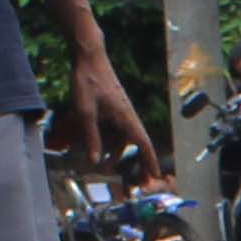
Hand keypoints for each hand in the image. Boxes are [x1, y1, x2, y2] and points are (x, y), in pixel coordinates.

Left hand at [57, 39, 153, 171]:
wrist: (89, 57)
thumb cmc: (88, 82)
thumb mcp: (85, 112)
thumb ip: (90, 136)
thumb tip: (94, 160)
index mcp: (126, 117)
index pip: (143, 143)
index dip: (149, 161)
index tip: (154, 176)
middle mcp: (127, 116)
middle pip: (137, 144)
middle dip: (140, 163)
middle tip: (139, 182)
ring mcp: (120, 112)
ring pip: (123, 138)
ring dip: (119, 154)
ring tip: (109, 169)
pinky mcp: (113, 108)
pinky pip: (115, 130)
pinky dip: (110, 142)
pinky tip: (99, 150)